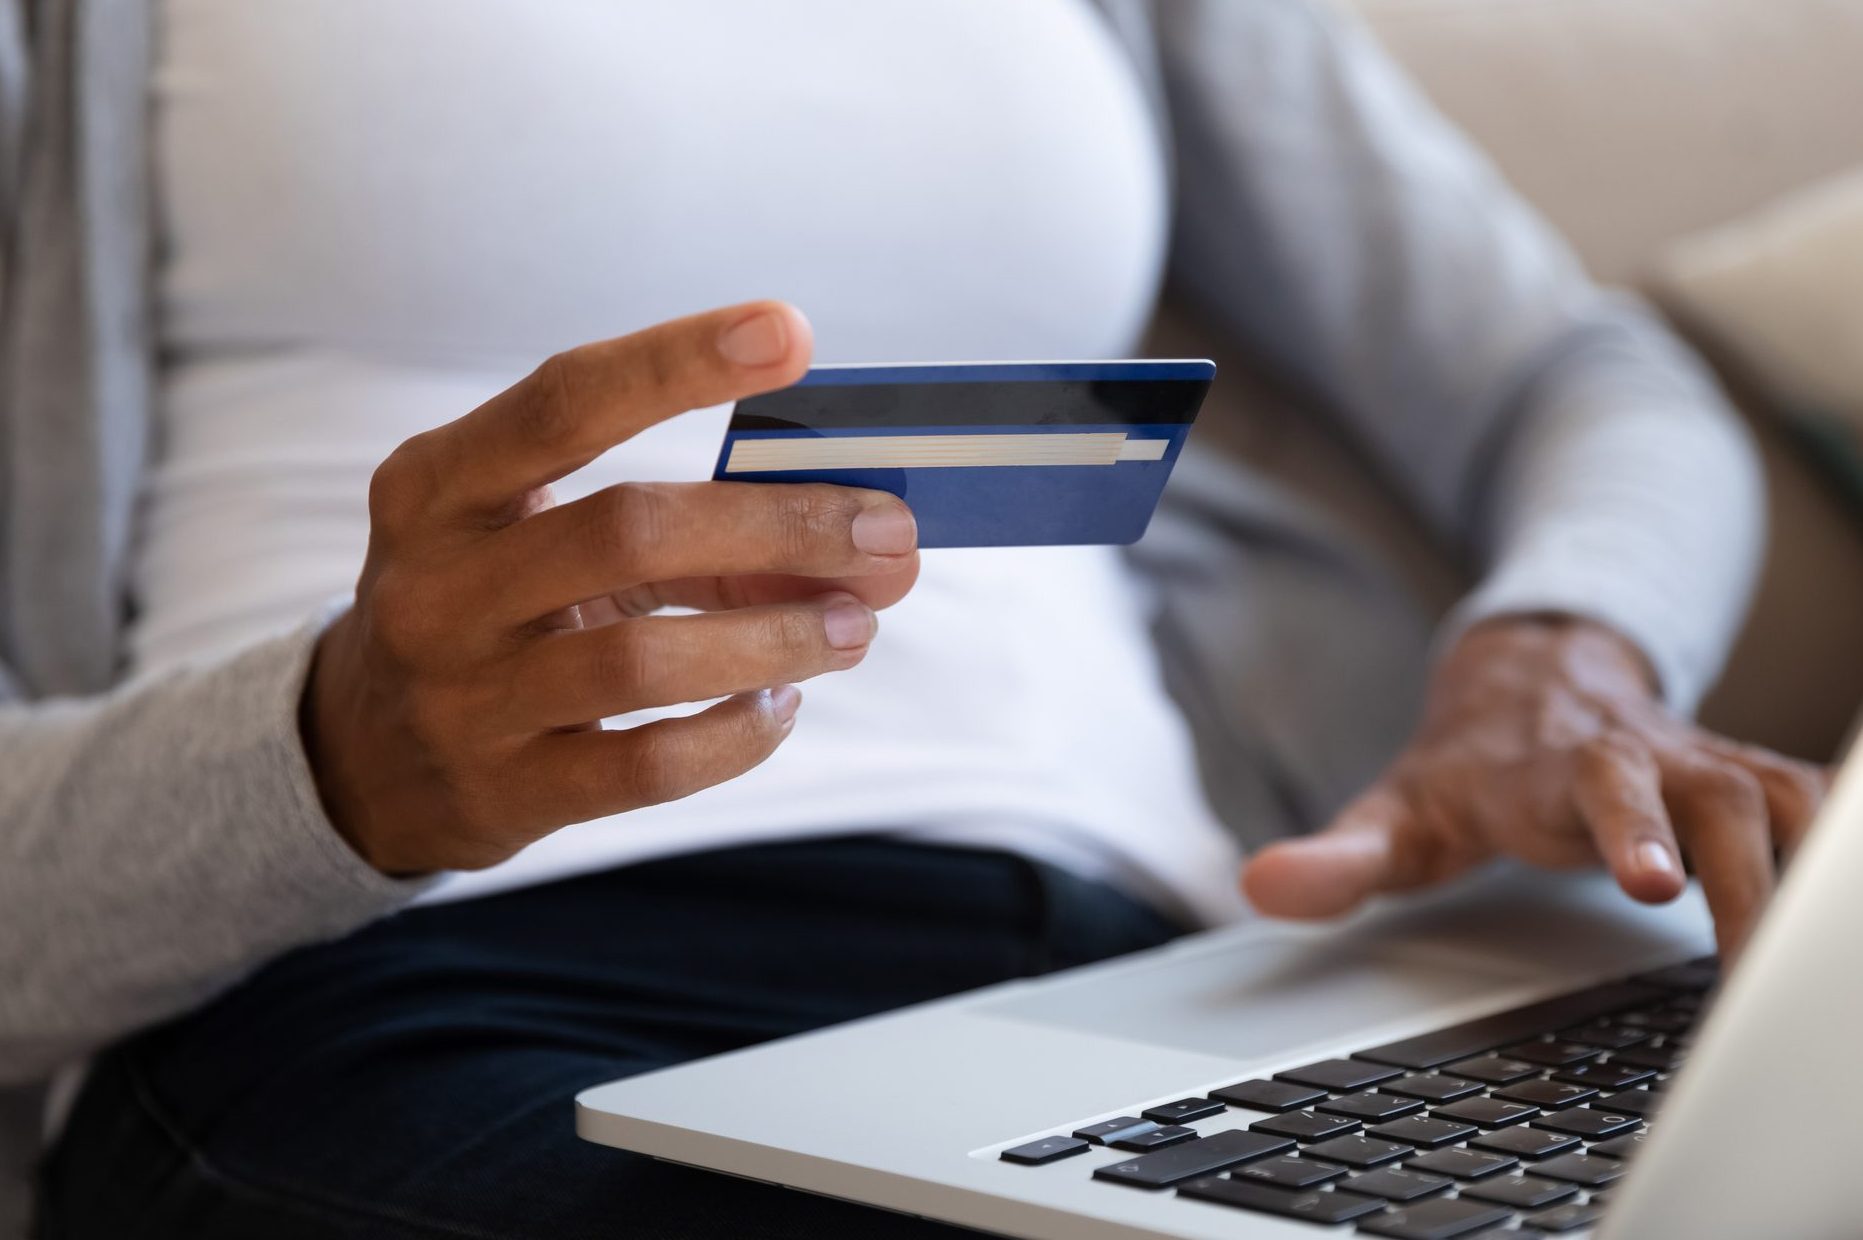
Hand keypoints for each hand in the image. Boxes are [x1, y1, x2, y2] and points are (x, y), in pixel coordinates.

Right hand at [301, 301, 919, 874]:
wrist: (360, 758)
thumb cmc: (485, 612)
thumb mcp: (531, 537)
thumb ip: (678, 525)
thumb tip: (857, 535)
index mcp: (436, 485)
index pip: (565, 399)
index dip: (678, 360)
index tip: (789, 333)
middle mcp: (435, 585)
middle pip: (628, 529)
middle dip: (777, 525)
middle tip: (885, 533)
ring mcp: (463, 697)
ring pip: (642, 658)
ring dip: (775, 637)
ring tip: (853, 627)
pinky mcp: (504, 792)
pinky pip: (646, 765)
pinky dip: (736, 733)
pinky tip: (779, 706)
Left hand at [1241, 616, 1829, 959]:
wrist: (1530, 679)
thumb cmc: (1464, 770)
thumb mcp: (1393, 811)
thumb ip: (1336, 856)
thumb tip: (1261, 887)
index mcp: (1551, 770)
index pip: (1599, 787)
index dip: (1629, 828)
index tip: (1651, 882)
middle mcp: (1640, 757)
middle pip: (1716, 794)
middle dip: (1742, 869)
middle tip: (1747, 959)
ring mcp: (1702, 762)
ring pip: (1782, 796)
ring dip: (1803, 870)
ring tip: (1806, 964)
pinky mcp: (1747, 777)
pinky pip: (1814, 804)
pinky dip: (1834, 847)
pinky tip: (1832, 920)